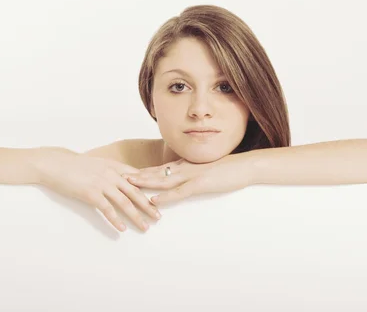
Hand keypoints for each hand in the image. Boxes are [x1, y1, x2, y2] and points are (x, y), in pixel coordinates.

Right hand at [31, 149, 160, 231]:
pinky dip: (116, 220)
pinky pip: (107, 209)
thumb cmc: (74, 165)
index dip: (150, 189)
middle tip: (159, 217)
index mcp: (114, 166)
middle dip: (149, 205)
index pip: (138, 178)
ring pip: (124, 202)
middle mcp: (111, 174)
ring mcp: (101, 183)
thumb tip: (124, 179)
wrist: (54, 164)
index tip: (160, 198)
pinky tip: (122, 228)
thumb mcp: (97, 163)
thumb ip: (112, 170)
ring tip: (145, 227)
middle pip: (135, 192)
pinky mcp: (90, 193)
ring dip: (136, 216)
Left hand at [123, 155, 249, 204]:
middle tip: (120, 177)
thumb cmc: (229, 168)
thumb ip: (194, 171)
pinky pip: (179, 192)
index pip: (161, 168)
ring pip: (164, 180)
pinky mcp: (201, 184)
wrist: (246, 166)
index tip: (130, 172)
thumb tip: (184, 176)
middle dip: (138, 175)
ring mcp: (192, 175)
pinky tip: (155, 201)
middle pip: (157, 172)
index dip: (145, 170)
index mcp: (187, 165)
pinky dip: (166, 197)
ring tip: (129, 186)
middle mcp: (186, 168)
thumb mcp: (208, 168)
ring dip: (146, 183)